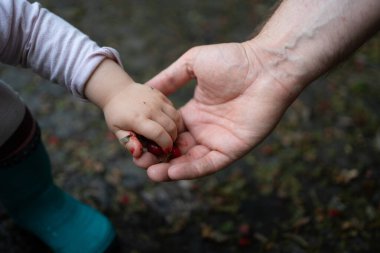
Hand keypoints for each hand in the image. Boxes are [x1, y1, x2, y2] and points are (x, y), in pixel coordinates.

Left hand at [104, 83, 181, 157]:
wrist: (117, 90)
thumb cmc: (117, 115)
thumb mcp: (117, 130)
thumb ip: (128, 142)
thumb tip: (138, 153)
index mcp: (137, 119)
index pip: (159, 134)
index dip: (165, 145)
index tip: (165, 150)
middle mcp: (149, 108)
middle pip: (171, 127)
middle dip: (172, 139)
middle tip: (167, 144)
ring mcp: (156, 100)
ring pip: (176, 118)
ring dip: (175, 129)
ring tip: (168, 134)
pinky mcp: (161, 95)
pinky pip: (173, 109)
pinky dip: (173, 119)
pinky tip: (166, 123)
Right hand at [135, 42, 298, 180]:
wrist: (265, 66)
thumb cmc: (232, 60)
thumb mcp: (192, 64)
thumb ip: (170, 78)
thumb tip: (146, 87)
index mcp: (194, 113)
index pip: (168, 132)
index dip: (153, 139)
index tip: (135, 143)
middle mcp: (204, 130)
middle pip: (177, 150)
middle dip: (159, 159)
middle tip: (140, 164)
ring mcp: (218, 140)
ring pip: (191, 161)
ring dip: (171, 170)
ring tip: (151, 173)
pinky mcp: (233, 149)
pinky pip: (209, 163)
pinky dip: (191, 169)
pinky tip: (172, 171)